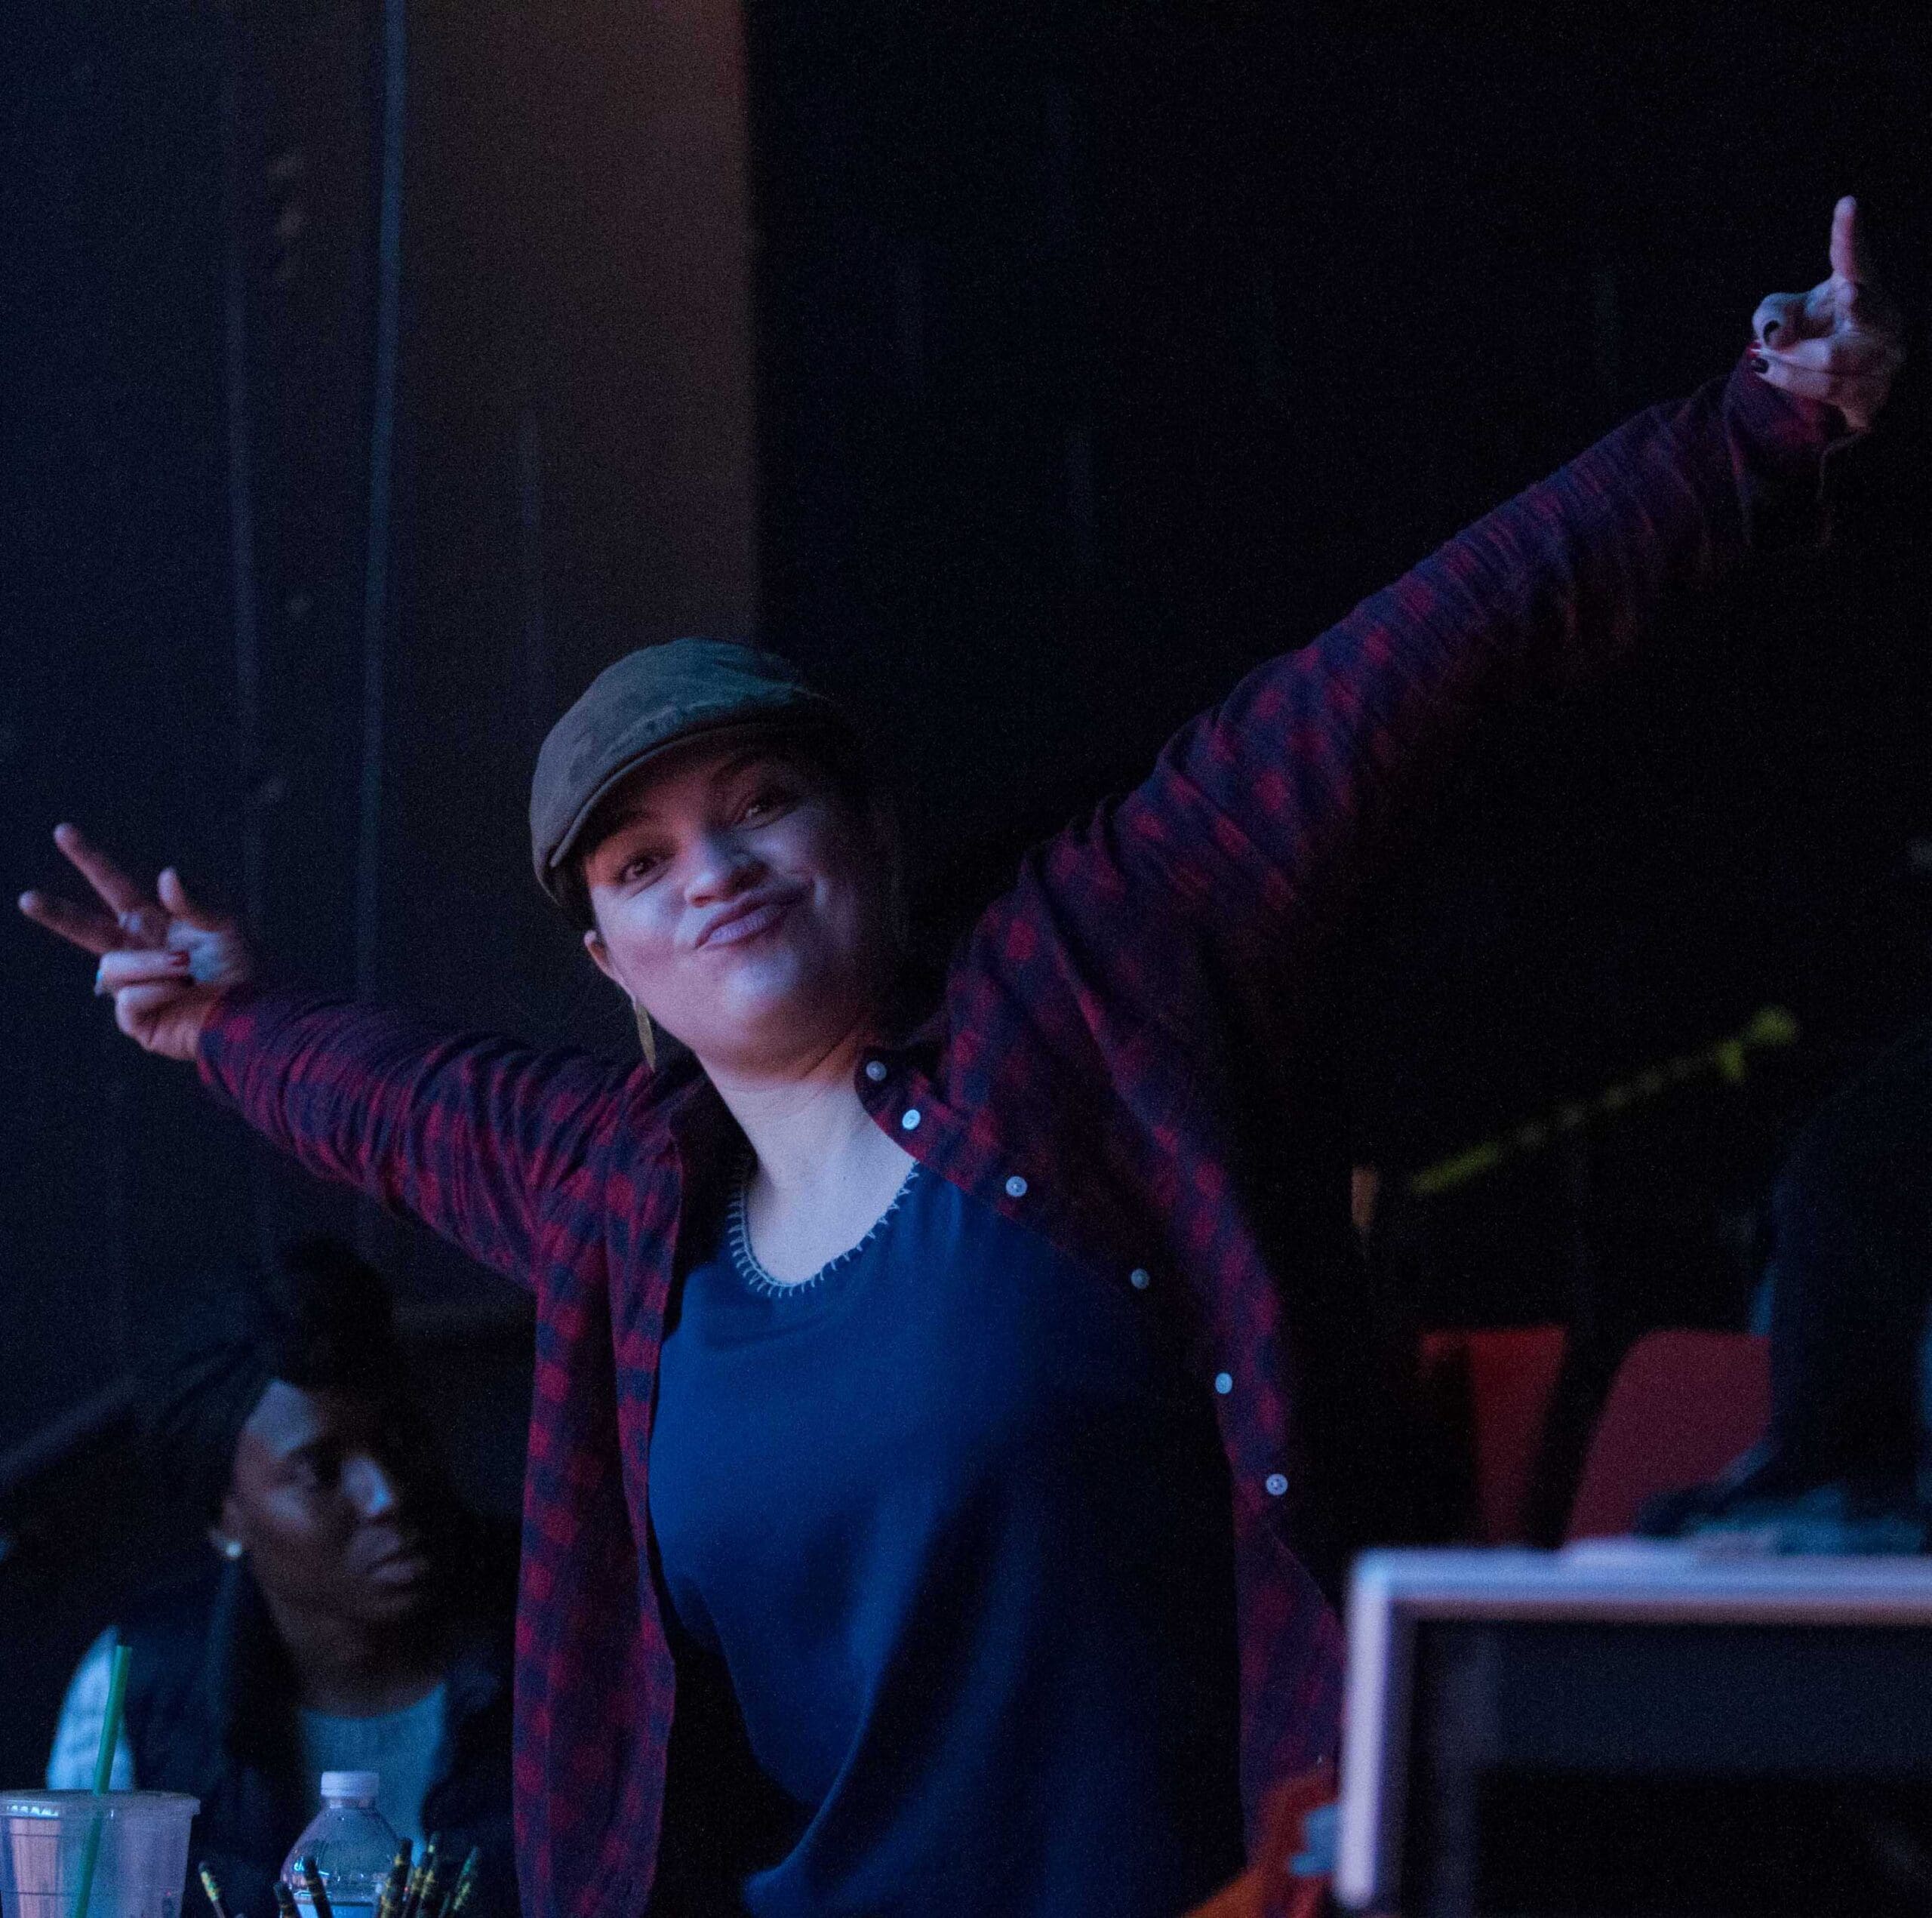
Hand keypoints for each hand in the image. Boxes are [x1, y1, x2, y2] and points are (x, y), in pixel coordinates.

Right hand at [18, 824, 255, 1061]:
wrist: (259, 1012)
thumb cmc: (247, 966)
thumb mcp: (226, 924)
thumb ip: (195, 900)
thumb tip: (165, 875)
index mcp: (154, 921)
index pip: (115, 885)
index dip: (90, 860)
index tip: (63, 832)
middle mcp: (137, 951)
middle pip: (85, 928)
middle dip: (57, 914)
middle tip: (28, 898)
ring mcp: (133, 986)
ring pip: (113, 966)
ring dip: (151, 965)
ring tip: (187, 970)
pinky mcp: (136, 1019)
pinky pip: (128, 999)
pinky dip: (159, 992)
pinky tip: (182, 993)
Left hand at [1750, 196, 1904, 434]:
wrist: (1837, 386)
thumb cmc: (1811, 335)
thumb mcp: (1782, 317)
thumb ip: (1770, 314)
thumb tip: (1775, 336)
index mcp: (1861, 284)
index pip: (1854, 257)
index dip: (1849, 234)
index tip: (1847, 203)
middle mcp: (1882, 316)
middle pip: (1867, 306)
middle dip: (1856, 302)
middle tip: (1848, 291)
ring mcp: (1884, 356)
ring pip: (1830, 356)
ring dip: (1790, 359)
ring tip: (1763, 357)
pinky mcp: (1873, 392)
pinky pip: (1827, 387)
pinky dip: (1791, 379)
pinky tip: (1768, 371)